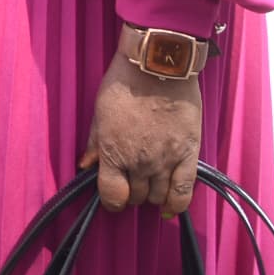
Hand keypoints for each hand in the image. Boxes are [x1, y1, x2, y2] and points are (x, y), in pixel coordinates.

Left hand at [82, 50, 202, 216]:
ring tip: (149, 186)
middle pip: (136, 197)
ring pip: (158, 197)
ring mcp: (165, 161)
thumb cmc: (124, 83)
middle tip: (131, 184)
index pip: (111, 195)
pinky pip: (184, 192)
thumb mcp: (100, 112)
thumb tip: (85, 165)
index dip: (111, 202)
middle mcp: (139, 162)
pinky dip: (177, 204)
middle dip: (131, 194)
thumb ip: (94, 143)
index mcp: (113, 151)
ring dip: (152, 196)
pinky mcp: (188, 155)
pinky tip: (171, 207)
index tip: (113, 198)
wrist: (158, 67)